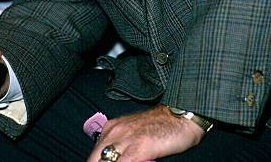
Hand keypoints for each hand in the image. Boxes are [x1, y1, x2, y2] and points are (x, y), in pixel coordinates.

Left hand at [86, 104, 203, 161]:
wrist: (180, 115)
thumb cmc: (159, 126)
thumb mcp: (132, 135)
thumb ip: (121, 148)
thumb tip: (113, 159)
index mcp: (111, 129)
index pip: (93, 156)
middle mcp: (113, 132)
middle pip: (94, 159)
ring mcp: (125, 140)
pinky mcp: (138, 148)